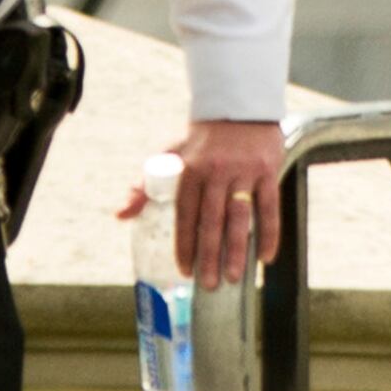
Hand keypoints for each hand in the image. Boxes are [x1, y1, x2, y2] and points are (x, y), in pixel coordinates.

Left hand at [112, 119, 286, 285]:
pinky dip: (268, 234)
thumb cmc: (200, 139)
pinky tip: (265, 258)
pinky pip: (269, 207)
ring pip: (239, 217)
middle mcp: (216, 172)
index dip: (184, 243)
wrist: (237, 106)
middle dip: (210, 255)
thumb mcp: (169, 156)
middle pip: (212, 220)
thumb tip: (120, 216)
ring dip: (237, 250)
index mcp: (190, 170)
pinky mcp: (267, 170)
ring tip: (234, 277)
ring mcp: (243, 171)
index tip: (184, 269)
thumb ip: (145, 187)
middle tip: (209, 284)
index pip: (185, 213)